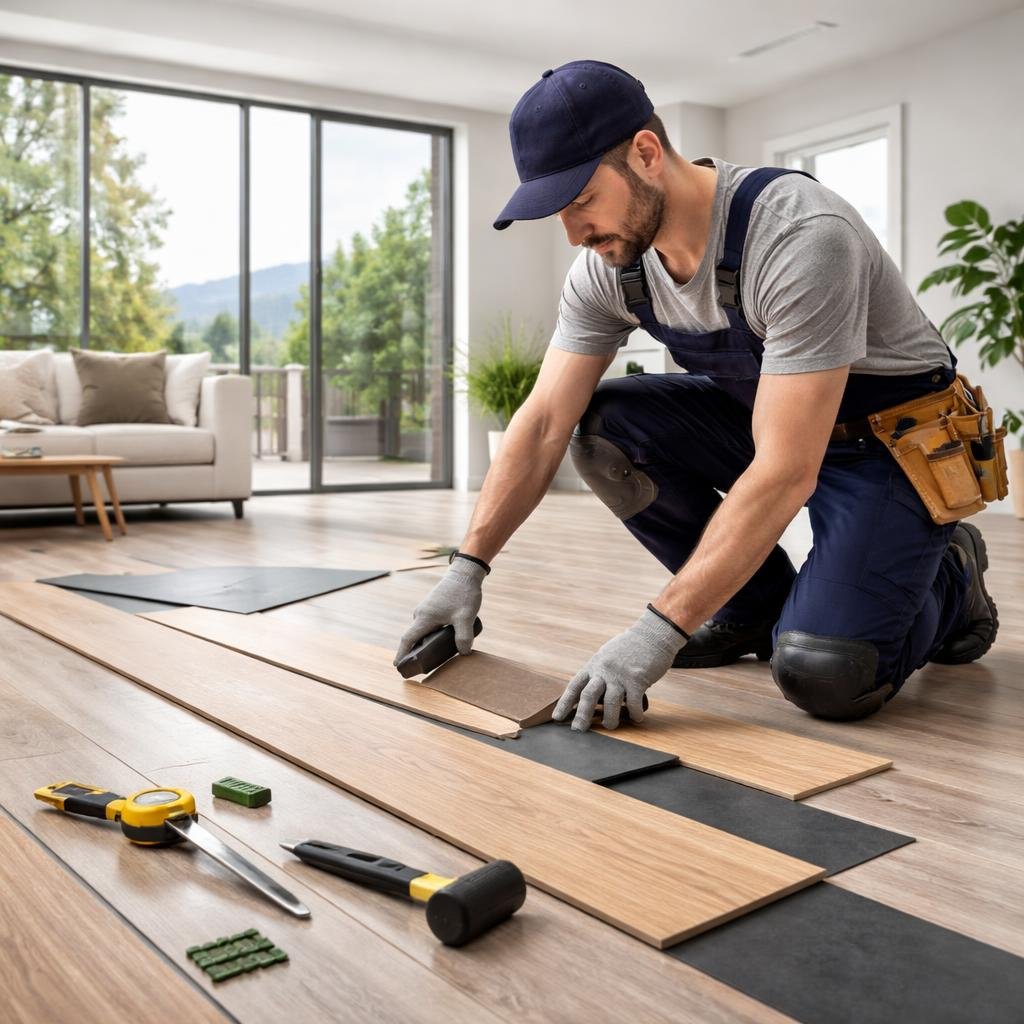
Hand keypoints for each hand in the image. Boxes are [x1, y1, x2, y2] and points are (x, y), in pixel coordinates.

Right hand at [393, 557, 486, 664]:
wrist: (464, 573)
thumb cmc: (463, 593)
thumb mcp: (466, 617)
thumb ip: (464, 637)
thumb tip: (463, 653)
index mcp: (425, 618)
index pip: (408, 639)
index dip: (402, 653)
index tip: (397, 665)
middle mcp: (421, 613)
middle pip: (414, 636)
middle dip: (413, 651)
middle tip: (417, 666)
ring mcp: (426, 609)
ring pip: (422, 630)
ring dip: (423, 642)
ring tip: (431, 656)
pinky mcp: (433, 606)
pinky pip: (428, 624)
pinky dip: (429, 634)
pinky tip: (440, 639)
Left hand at [553, 607, 687, 731]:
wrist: (651, 634)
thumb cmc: (629, 647)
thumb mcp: (606, 656)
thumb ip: (598, 672)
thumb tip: (590, 691)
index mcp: (594, 665)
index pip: (574, 686)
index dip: (564, 703)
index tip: (557, 717)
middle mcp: (604, 670)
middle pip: (588, 696)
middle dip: (582, 715)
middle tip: (578, 730)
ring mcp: (620, 675)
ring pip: (610, 703)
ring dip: (610, 719)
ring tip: (610, 727)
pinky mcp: (638, 679)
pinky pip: (634, 703)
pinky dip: (635, 713)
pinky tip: (637, 717)